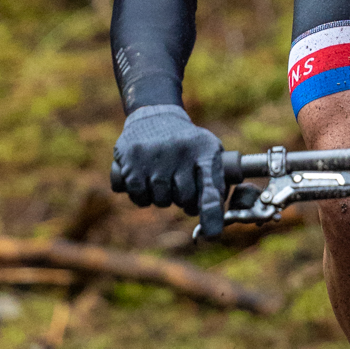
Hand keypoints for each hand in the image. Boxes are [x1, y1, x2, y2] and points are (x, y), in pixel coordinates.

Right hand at [110, 104, 223, 235]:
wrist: (155, 114)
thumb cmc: (188, 142)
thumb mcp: (209, 151)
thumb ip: (217, 182)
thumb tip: (216, 218)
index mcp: (205, 152)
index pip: (210, 188)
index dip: (211, 213)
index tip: (212, 233)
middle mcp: (181, 153)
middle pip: (184, 199)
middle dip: (183, 200)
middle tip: (180, 186)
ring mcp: (155, 156)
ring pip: (161, 200)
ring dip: (162, 198)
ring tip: (163, 178)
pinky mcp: (132, 159)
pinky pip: (139, 196)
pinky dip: (142, 197)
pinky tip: (145, 182)